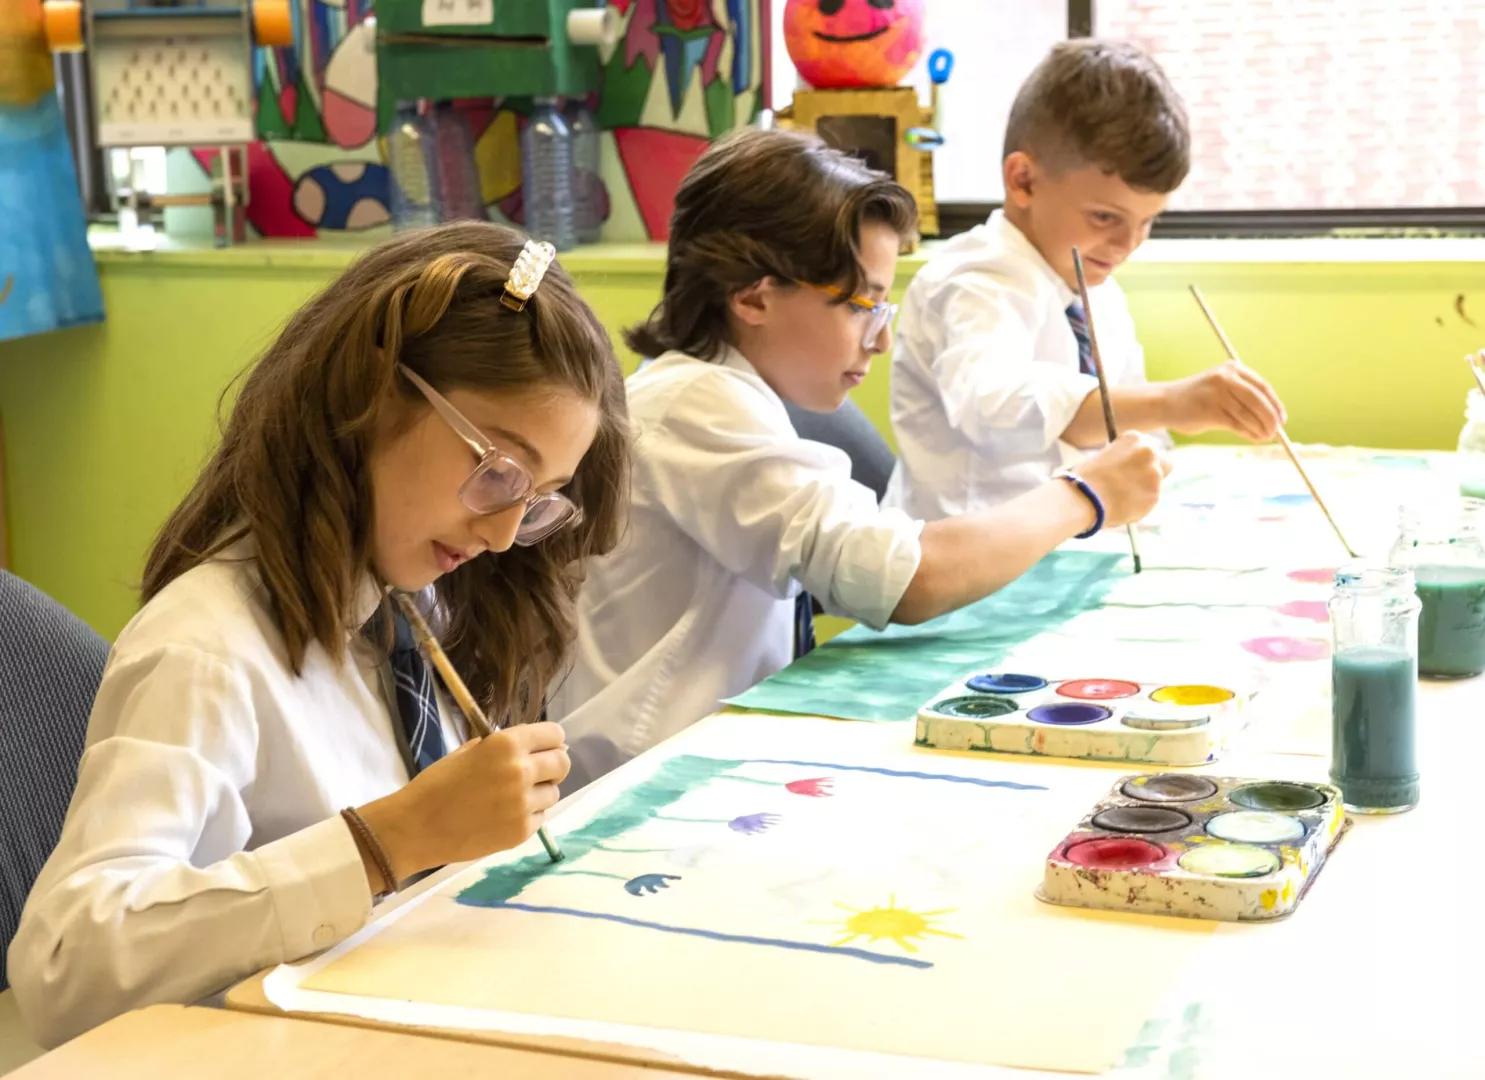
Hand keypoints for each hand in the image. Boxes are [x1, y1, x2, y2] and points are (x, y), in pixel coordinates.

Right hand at [358, 722, 569, 884]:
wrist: (416, 827)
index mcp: (507, 744)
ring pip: (554, 793)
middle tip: (536, 774)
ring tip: (511, 798)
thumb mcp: (471, 750)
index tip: (543, 749)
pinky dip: (528, 816)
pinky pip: (540, 817)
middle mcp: (521, 771)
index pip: (555, 735)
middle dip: (552, 767)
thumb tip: (545, 745)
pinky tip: (503, 817)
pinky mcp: (521, 832)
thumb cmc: (439, 783)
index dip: (551, 742)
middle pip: (563, 763)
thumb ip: (507, 745)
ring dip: (539, 793)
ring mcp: (523, 804)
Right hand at [1078, 431, 1171, 527]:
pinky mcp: (1155, 495)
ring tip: (1123, 497)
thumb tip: (1127, 466)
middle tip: (1140, 481)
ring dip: (1145, 488)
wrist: (1084, 499)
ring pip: (1157, 482)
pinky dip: (1141, 503)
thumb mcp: (1103, 457)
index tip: (1134, 466)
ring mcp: (1154, 474)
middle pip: (1164, 461)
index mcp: (1135, 438)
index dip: (1141, 458)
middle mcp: (1149, 452)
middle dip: (1154, 470)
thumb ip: (1122, 458)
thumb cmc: (1086, 478)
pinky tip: (1124, 505)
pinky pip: (1151, 499)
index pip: (1149, 445)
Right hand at [1164, 361, 1286, 441]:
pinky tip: (1254, 437)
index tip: (1282, 418)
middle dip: (1270, 418)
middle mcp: (1225, 378)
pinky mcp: (1210, 410)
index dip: (1275, 404)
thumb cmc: (1197, 399)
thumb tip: (1273, 416)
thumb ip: (1242, 395)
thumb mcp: (1221, 388)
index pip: (1262, 387)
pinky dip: (1249, 432)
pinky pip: (1236, 424)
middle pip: (1258, 400)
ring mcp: (1217, 394)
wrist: (1165, 402)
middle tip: (1276, 431)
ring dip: (1260, 428)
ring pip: (1248, 414)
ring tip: (1265, 436)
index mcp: (1232, 369)